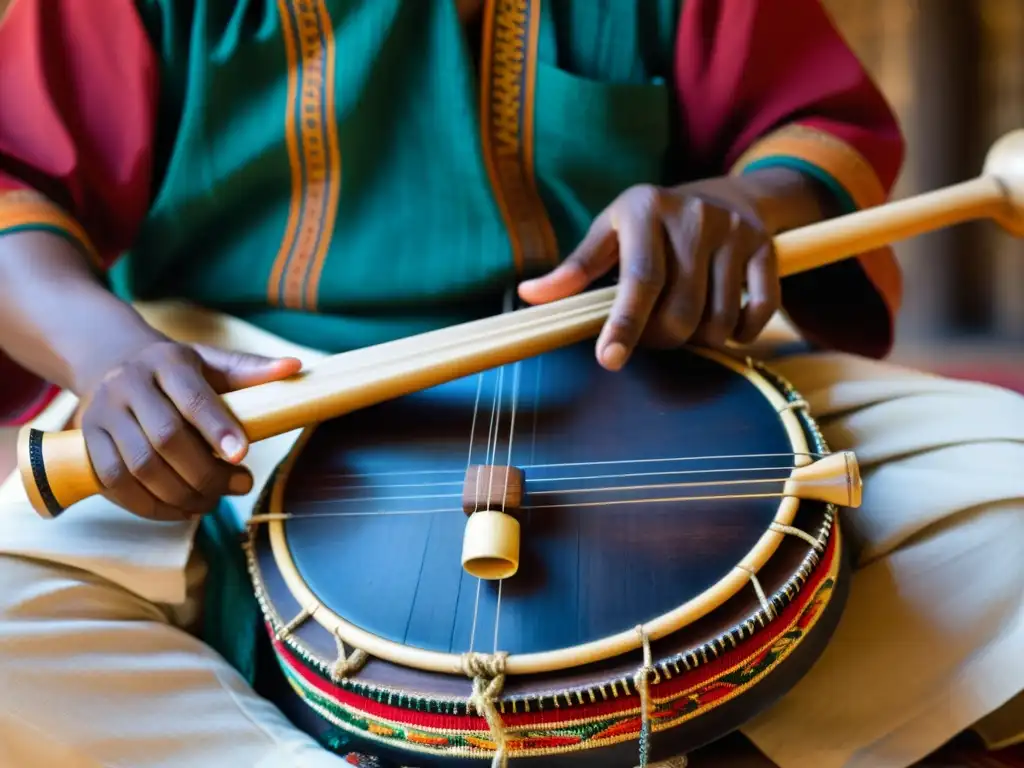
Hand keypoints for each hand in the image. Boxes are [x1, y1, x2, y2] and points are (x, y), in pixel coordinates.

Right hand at [77, 336, 301, 521]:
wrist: (114, 363)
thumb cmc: (179, 370)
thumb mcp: (213, 362)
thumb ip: (252, 369)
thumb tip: (296, 366)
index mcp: (167, 361)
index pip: (192, 398)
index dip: (217, 429)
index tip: (242, 455)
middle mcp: (128, 384)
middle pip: (166, 439)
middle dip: (205, 472)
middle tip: (239, 486)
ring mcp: (103, 414)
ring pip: (139, 466)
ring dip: (180, 494)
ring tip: (212, 502)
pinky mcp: (86, 442)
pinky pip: (113, 483)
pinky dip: (149, 506)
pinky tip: (180, 510)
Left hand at [518, 177, 781, 370]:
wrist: (722, 194)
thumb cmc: (649, 225)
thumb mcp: (608, 233)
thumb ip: (574, 268)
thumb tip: (529, 296)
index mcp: (644, 210)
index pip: (639, 280)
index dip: (623, 325)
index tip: (609, 361)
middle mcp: (693, 215)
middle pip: (679, 310)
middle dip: (661, 339)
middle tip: (651, 336)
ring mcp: (734, 231)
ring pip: (718, 319)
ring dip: (700, 340)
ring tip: (684, 324)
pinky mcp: (766, 247)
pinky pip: (759, 311)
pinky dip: (740, 333)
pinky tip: (724, 325)